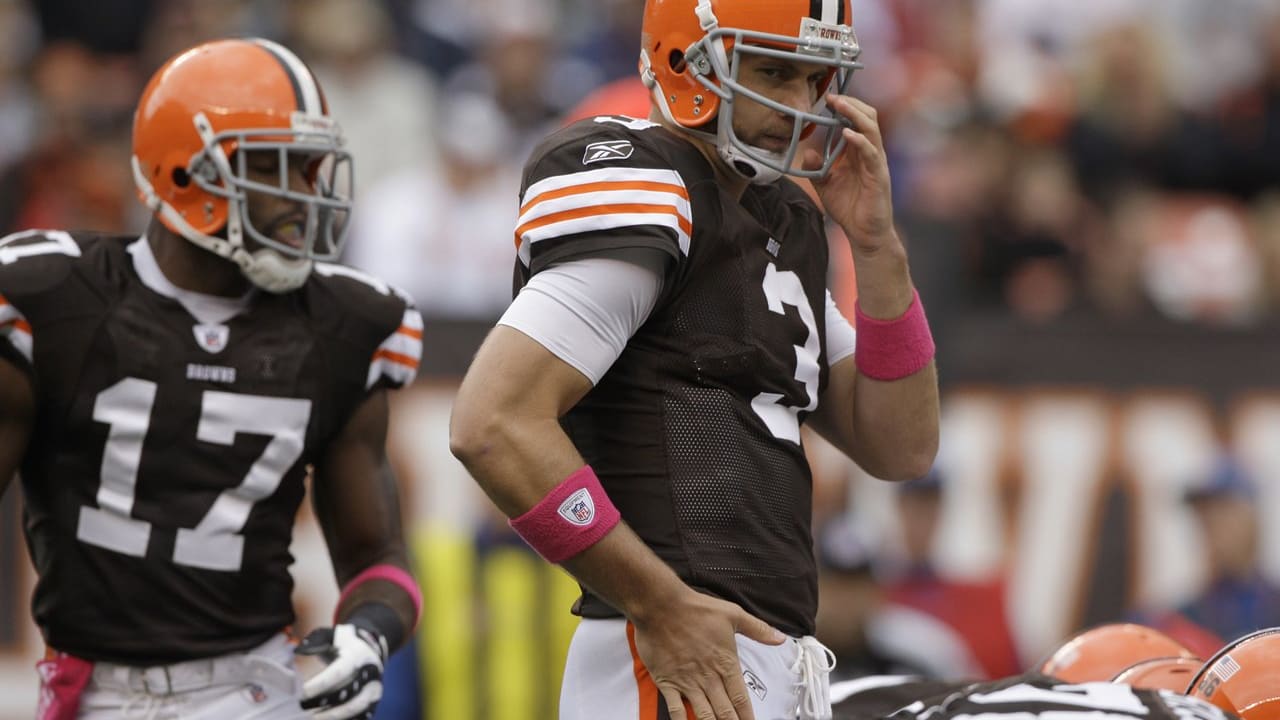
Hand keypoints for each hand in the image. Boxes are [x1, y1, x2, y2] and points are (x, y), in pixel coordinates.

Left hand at [296, 624, 387, 719]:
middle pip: (349, 692)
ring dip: (335, 715)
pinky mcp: (374, 701)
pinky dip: (347, 719)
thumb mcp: (332, 636)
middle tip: (304, 707)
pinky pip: (363, 714)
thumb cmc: (344, 644)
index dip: (321, 683)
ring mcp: (374, 688)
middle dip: (326, 703)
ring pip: (358, 706)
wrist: (369, 648)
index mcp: (358, 655)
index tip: (303, 692)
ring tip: (315, 718)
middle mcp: (370, 672)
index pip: (340, 671)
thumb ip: (316, 642)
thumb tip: (299, 651)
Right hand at [631, 589, 785, 719]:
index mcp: (725, 664)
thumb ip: (758, 629)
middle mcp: (708, 677)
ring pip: (704, 715)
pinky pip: (676, 710)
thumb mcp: (733, 614)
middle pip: (725, 712)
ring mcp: (687, 682)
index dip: (748, 717)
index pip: (741, 699)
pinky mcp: (667, 682)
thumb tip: (779, 638)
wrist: (661, 606)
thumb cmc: (695, 609)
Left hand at [803, 93, 896, 254]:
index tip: (827, 98)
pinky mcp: (879, 176)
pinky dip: (860, 141)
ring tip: (839, 105)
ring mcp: (876, 163)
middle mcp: (871, 152)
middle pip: (868, 117)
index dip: (845, 106)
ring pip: (872, 129)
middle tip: (832, 96)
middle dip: (851, 104)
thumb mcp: (826, 185)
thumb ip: (817, 168)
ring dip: (855, 114)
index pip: (857, 120)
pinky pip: (872, 153)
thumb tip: (807, 153)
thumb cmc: (850, 208)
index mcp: (859, 152)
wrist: (864, 233)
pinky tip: (847, 133)